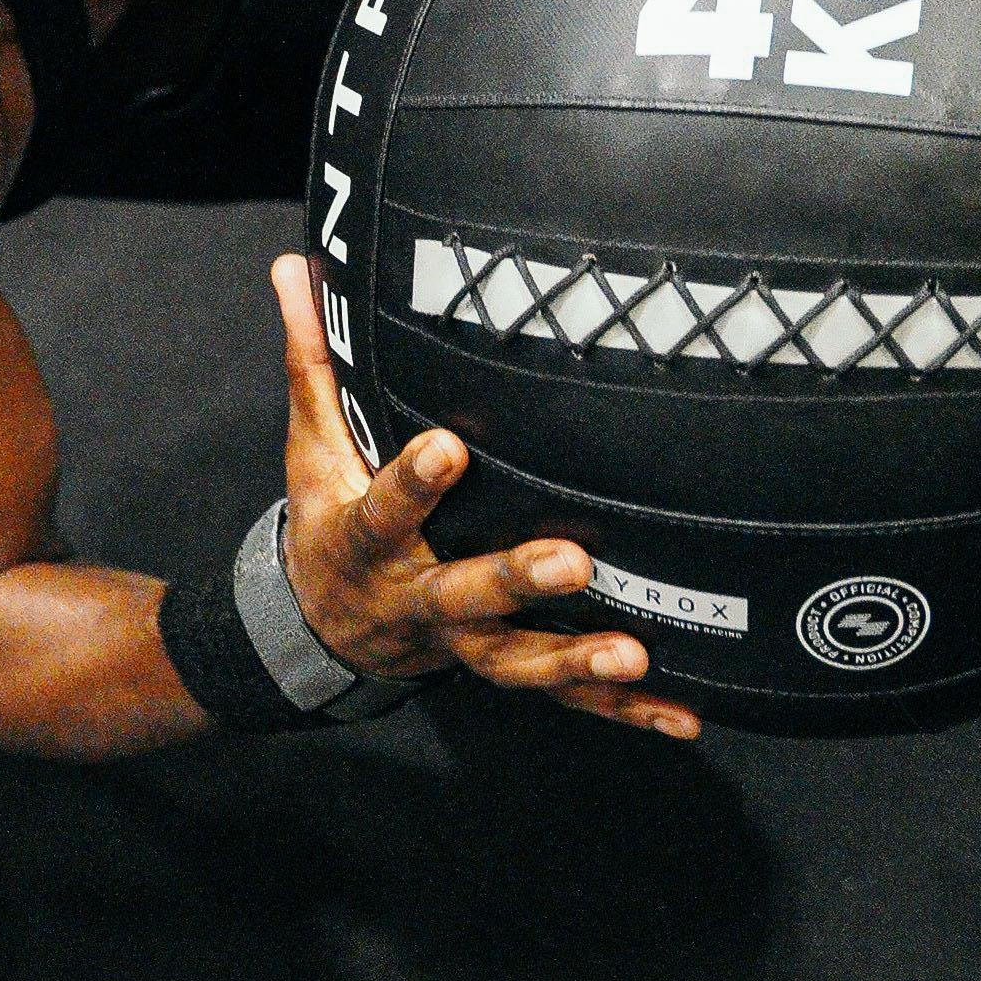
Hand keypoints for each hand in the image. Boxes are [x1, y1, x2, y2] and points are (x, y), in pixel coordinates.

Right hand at [267, 257, 700, 739]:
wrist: (326, 628)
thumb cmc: (331, 519)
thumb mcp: (312, 447)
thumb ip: (314, 362)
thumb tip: (295, 264)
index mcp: (368, 540)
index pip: (387, 507)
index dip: (415, 481)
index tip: (450, 447)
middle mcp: (417, 598)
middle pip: (465, 595)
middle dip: (516, 580)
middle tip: (572, 559)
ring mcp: (463, 643)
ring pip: (517, 661)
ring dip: (575, 662)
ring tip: (633, 654)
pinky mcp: (503, 667)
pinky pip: (564, 701)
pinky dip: (623, 712)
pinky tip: (685, 716)